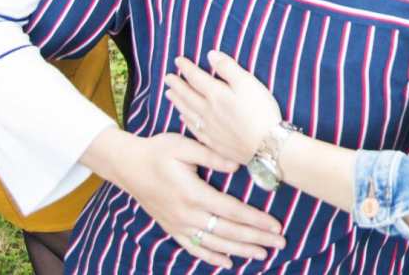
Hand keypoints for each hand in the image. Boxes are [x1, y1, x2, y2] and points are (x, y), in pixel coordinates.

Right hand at [84, 127, 285, 268]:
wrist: (128, 166)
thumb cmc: (158, 151)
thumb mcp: (184, 145)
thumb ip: (212, 155)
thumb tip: (238, 165)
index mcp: (193, 194)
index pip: (232, 211)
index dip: (255, 220)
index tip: (275, 226)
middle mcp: (187, 215)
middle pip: (228, 232)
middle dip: (255, 239)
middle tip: (280, 244)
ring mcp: (178, 225)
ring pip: (214, 244)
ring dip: (240, 250)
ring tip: (262, 255)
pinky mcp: (171, 228)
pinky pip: (194, 248)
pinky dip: (211, 257)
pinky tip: (228, 262)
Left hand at [166, 52, 281, 166]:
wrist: (265, 145)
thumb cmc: (260, 110)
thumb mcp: (248, 82)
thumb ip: (228, 68)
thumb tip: (210, 55)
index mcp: (216, 94)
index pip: (196, 78)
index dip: (186, 68)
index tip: (177, 61)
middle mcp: (208, 111)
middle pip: (188, 95)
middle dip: (177, 85)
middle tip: (167, 78)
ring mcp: (209, 128)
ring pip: (187, 112)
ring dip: (177, 102)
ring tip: (169, 95)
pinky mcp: (214, 142)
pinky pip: (194, 128)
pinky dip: (186, 121)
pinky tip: (184, 118)